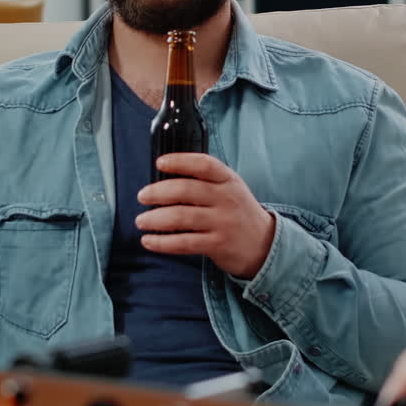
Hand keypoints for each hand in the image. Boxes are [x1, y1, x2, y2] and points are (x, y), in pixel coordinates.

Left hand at [135, 153, 275, 279]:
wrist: (264, 244)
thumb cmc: (237, 212)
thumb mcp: (230, 188)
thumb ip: (204, 181)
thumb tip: (163, 179)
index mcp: (228, 180)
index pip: (204, 164)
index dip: (180, 161)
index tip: (159, 162)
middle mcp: (226, 199)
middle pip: (186, 190)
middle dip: (158, 192)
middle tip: (142, 196)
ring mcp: (223, 222)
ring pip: (182, 217)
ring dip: (155, 218)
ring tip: (141, 221)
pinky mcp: (218, 245)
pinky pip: (184, 242)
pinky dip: (163, 242)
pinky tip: (149, 241)